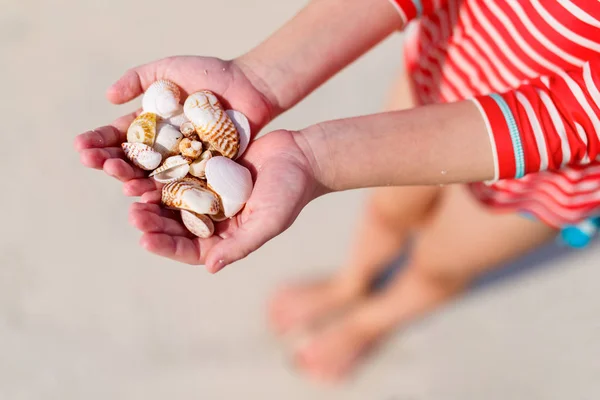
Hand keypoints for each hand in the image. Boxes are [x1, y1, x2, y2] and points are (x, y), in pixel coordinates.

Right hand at [73, 55, 274, 195]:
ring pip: (152, 177)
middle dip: (111, 163)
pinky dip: (165, 192)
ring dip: (132, 181)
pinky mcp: (202, 174)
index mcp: (150, 127)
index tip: (81, 146)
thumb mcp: (167, 70)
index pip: (118, 137)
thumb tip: (108, 97)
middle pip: (131, 161)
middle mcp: (162, 149)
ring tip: (120, 181)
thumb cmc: (209, 75)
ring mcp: (182, 163)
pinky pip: (181, 186)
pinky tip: (149, 194)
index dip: (99, 143)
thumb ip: (138, 79)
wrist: (249, 87)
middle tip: (96, 163)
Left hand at [128, 130, 320, 272]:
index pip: (191, 249)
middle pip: (176, 225)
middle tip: (134, 216)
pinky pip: (181, 171)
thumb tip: (211, 267)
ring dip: (152, 198)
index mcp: (227, 237)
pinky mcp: (208, 167)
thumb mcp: (269, 221)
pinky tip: (146, 165)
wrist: (302, 155)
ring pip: (173, 199)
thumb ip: (241, 245)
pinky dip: (164, 171)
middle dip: (153, 222)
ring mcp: (209, 192)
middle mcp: (215, 217)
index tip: (145, 240)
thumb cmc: (291, 192)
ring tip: (132, 193)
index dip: (167, 246)